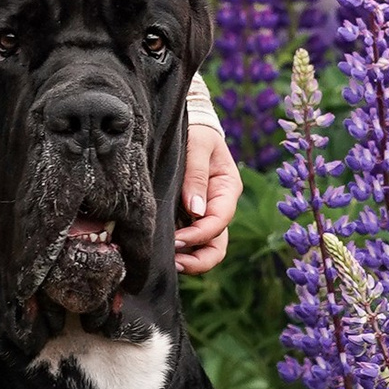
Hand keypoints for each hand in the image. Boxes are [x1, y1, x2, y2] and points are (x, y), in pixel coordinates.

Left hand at [175, 117, 241, 273]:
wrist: (190, 125)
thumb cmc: (196, 131)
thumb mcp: (197, 145)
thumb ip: (196, 175)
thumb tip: (195, 209)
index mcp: (227, 190)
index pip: (219, 221)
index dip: (199, 234)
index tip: (176, 239)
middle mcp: (218, 206)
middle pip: (217, 245)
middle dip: (198, 259)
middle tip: (173, 263)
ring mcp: (204, 214)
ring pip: (205, 249)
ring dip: (189, 260)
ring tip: (166, 263)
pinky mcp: (188, 217)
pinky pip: (189, 242)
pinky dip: (179, 251)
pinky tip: (161, 253)